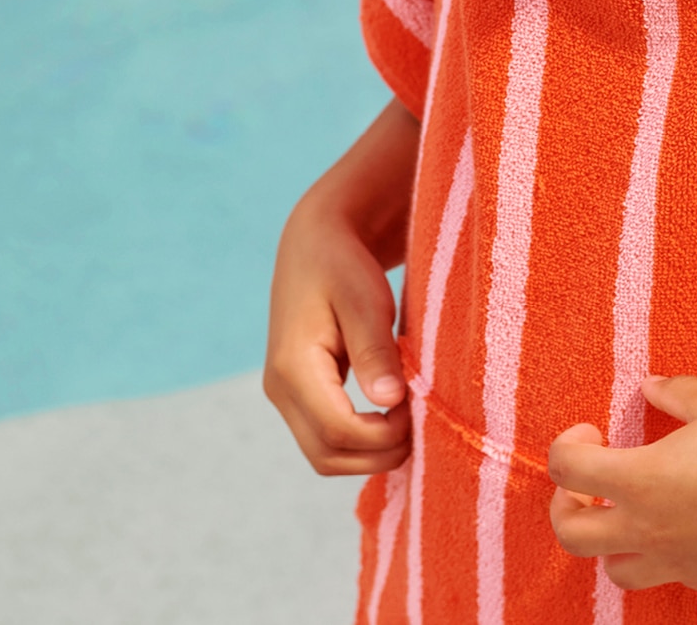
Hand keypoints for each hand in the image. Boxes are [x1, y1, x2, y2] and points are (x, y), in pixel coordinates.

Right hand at [264, 102, 418, 474]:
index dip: (383, 436)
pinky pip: (326, 438)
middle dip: (378, 452)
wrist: (315, 241)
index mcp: (292, 366)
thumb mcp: (365, 298)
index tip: (417, 407)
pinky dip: (359, 441)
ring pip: (325, 455)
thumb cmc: (343, 263)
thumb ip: (374, 349)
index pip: (338, 433)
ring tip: (406, 417)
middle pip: (327, 456)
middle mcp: (279, 388)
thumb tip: (389, 402)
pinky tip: (391, 415)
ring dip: (369, 452)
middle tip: (418, 420)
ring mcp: (284, 394)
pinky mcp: (297, 394)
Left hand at [547, 376, 696, 592]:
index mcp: (642, 481)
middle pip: (570, 535)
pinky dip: (661, 552)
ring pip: (614, 570)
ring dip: (609, 541)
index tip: (593, 431)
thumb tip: (650, 385)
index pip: (565, 470)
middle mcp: (651, 530)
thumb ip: (674, 392)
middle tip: (588, 481)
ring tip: (631, 509)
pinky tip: (686, 522)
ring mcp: (680, 562)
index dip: (567, 445)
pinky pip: (667, 574)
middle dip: (565, 506)